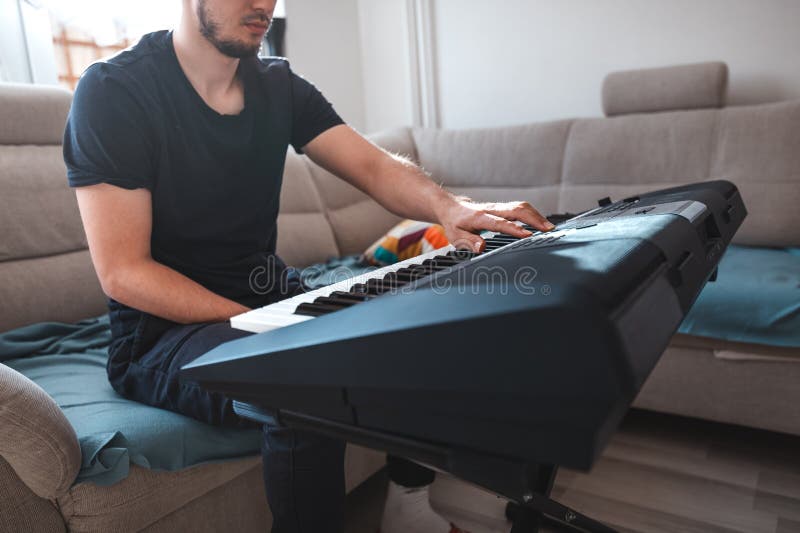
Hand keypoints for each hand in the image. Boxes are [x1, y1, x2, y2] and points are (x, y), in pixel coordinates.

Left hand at [436, 196, 554, 251]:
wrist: (452, 208)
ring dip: (536, 216)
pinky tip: (542, 223)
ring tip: (549, 228)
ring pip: (521, 207)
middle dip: (534, 219)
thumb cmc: (455, 224)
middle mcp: (491, 209)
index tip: (528, 235)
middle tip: (548, 230)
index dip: (514, 229)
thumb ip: (469, 242)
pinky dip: (533, 214)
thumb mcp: (456, 237)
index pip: (500, 223)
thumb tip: (481, 247)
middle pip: (516, 210)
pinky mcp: (503, 207)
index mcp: (479, 218)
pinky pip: (521, 208)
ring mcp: (499, 207)